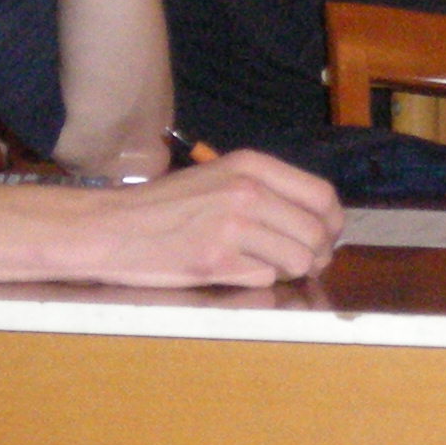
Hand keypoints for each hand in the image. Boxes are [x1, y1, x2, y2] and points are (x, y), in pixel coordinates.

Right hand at [82, 148, 342, 288]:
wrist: (113, 227)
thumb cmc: (166, 206)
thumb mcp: (219, 177)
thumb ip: (266, 190)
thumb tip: (317, 220)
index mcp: (251, 165)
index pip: (322, 196)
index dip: (333, 223)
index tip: (326, 237)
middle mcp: (247, 191)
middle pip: (317, 232)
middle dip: (317, 255)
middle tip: (303, 263)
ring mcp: (233, 225)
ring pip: (298, 259)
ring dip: (290, 270)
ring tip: (265, 266)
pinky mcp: (218, 259)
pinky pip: (265, 277)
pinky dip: (256, 279)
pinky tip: (231, 269)